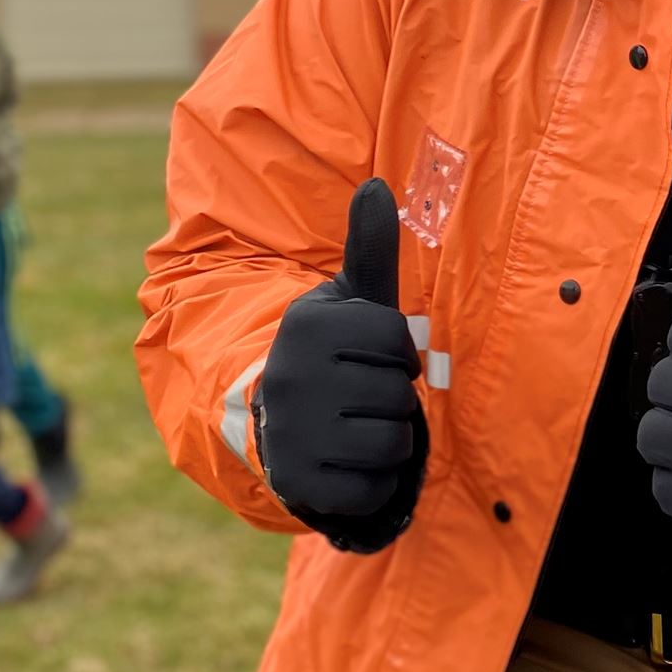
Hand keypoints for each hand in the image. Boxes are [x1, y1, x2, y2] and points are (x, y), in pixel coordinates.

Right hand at [255, 179, 427, 552]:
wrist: (272, 425)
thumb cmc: (330, 357)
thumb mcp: (348, 300)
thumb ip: (370, 247)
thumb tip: (379, 185)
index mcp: (308, 326)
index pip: (396, 340)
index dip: (398, 354)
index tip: (372, 358)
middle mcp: (293, 375)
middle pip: (399, 394)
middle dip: (392, 400)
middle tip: (360, 398)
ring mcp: (292, 432)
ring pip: (393, 442)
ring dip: (388, 441)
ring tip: (356, 428)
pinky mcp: (298, 482)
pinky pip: (373, 486)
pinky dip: (373, 482)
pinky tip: (347, 463)